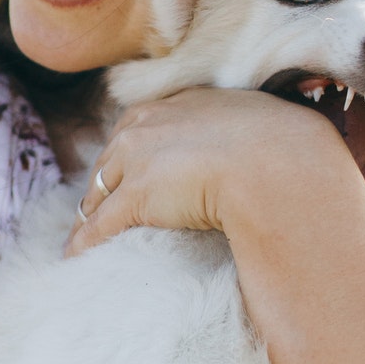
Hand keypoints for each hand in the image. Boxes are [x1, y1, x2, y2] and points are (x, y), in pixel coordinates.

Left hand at [66, 86, 352, 255]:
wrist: (282, 167)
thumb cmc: (290, 152)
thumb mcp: (269, 130)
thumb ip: (255, 138)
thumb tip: (279, 155)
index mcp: (182, 103)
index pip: (141, 130)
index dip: (132, 157)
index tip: (129, 177)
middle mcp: (151, 123)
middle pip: (111, 159)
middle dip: (103, 186)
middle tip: (99, 213)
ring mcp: (139, 158)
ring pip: (100, 192)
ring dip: (90, 217)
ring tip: (84, 240)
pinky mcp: (136, 196)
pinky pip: (98, 227)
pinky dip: (84, 245)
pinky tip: (74, 260)